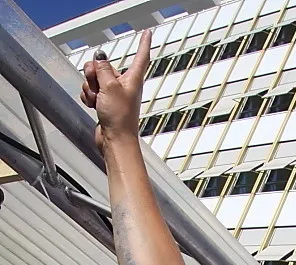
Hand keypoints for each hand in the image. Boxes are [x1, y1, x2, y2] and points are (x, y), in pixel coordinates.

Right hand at [81, 30, 150, 151]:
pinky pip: (90, 92)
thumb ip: (102, 69)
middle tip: (97, 84)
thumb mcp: (110, 87)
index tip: (147, 33)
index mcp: (132, 79)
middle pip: (104, 66)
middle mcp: (123, 85)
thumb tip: (99, 59)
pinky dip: (88, 97)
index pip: (140, 56)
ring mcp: (112, 94)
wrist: (114, 140)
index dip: (143, 43)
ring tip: (98, 100)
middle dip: (94, 73)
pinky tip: (93, 106)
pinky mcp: (103, 102)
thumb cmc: (119, 118)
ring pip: (94, 79)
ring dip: (90, 88)